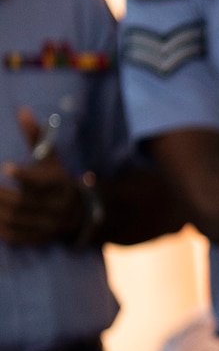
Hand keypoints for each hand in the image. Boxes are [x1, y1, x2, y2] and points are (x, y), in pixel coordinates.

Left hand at [0, 109, 87, 246]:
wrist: (79, 214)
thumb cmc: (56, 180)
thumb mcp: (50, 159)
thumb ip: (36, 137)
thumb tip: (22, 111)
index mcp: (58, 185)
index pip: (40, 182)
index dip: (23, 176)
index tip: (6, 167)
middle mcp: (55, 207)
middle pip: (21, 202)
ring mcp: (47, 225)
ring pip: (15, 220)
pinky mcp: (39, 238)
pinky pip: (15, 236)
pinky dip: (0, 229)